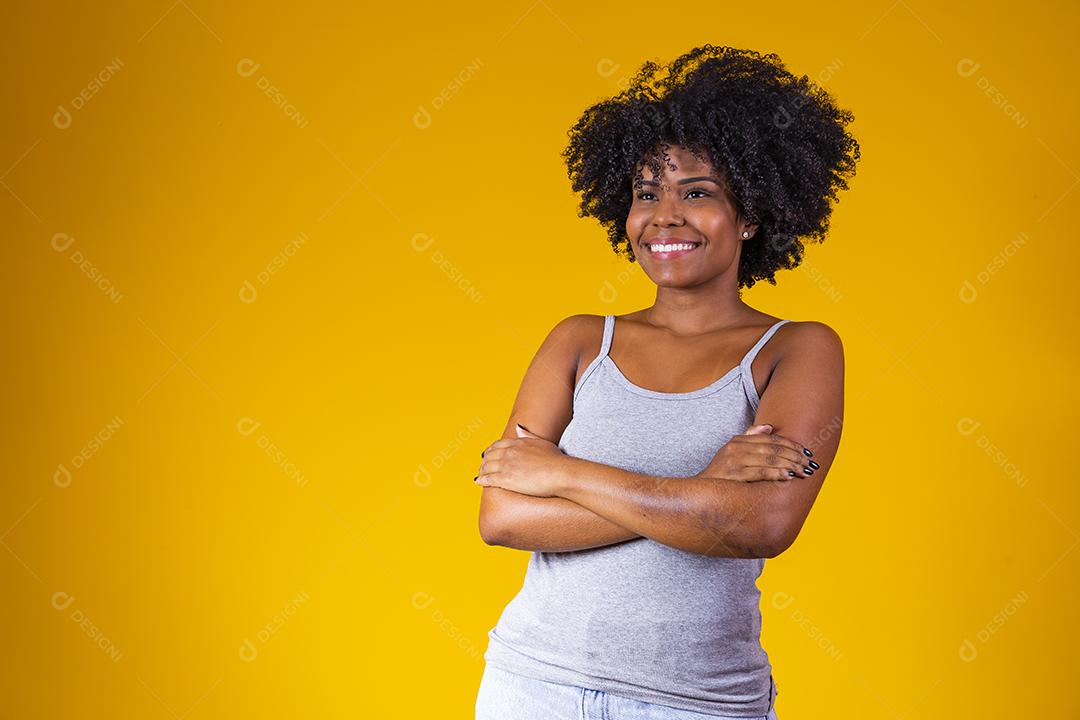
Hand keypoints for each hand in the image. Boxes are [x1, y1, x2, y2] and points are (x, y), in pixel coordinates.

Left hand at [476, 424, 569, 496]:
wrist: (560, 473)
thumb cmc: (555, 460)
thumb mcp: (541, 442)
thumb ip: (527, 435)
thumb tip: (518, 427)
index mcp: (518, 443)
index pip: (498, 445)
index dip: (491, 450)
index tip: (488, 454)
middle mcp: (510, 452)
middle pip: (490, 455)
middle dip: (485, 460)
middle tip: (482, 465)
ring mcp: (507, 465)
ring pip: (487, 466)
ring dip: (482, 470)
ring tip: (480, 474)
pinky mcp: (506, 479)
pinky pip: (489, 478)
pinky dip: (482, 479)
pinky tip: (479, 481)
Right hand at [696, 424, 818, 481]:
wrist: (699, 493)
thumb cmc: (720, 475)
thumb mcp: (731, 453)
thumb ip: (749, 437)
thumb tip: (769, 427)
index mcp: (737, 441)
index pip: (770, 438)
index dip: (791, 444)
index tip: (806, 452)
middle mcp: (735, 448)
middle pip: (773, 448)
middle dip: (795, 456)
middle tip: (810, 463)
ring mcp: (734, 461)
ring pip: (770, 459)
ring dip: (791, 465)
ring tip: (805, 470)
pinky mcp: (734, 475)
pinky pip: (761, 472)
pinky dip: (777, 473)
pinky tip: (789, 476)